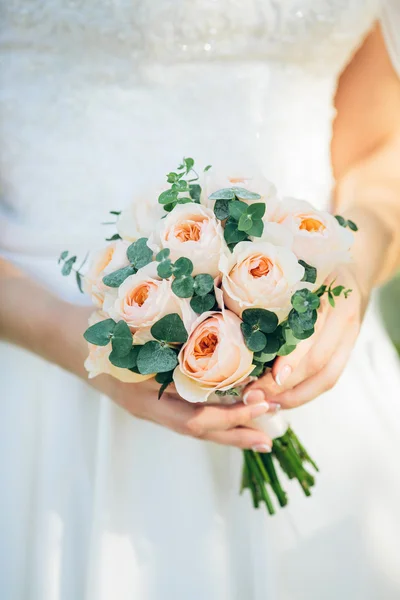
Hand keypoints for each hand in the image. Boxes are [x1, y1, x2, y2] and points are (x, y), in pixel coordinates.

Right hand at [61, 301, 272, 452]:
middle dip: (235, 433)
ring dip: (227, 429)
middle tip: (270, 435)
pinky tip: (230, 411)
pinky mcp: (151, 399)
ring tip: (259, 432)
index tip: (260, 406)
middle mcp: (149, 409)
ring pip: (194, 426)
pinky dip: (212, 416)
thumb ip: (161, 335)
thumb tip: (209, 327)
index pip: (195, 418)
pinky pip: (187, 415)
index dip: (229, 415)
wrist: (65, 337)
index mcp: (144, 398)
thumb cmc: (96, 329)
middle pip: (199, 430)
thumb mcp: (128, 330)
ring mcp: (149, 407)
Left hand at [244, 265, 369, 408]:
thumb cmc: (315, 266)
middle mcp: (346, 320)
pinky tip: (280, 399)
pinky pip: (329, 379)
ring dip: (294, 397)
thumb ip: (274, 284)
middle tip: (251, 395)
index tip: (270, 376)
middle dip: (284, 385)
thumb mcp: (299, 267)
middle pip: (318, 363)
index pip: (313, 335)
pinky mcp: (347, 351)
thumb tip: (224, 294)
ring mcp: (350, 338)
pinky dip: (304, 394)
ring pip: (326, 378)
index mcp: (333, 296)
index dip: (293, 359)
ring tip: (263, 404)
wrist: (352, 268)